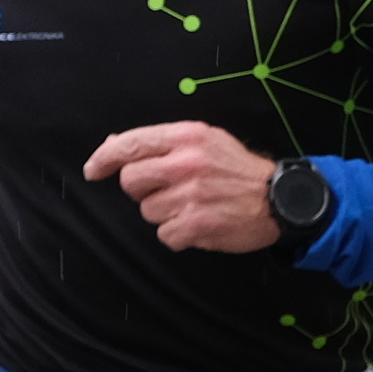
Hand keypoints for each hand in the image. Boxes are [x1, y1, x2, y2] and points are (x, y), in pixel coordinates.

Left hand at [84, 121, 281, 252]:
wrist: (278, 199)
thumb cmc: (237, 169)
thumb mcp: (204, 140)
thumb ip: (163, 143)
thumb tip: (115, 146)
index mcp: (185, 136)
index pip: (129, 144)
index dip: (104, 159)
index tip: (93, 170)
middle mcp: (185, 163)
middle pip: (131, 182)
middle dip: (143, 190)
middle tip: (168, 190)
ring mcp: (190, 195)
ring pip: (147, 211)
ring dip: (164, 214)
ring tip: (192, 206)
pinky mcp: (196, 225)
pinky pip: (165, 234)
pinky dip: (178, 234)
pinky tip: (198, 224)